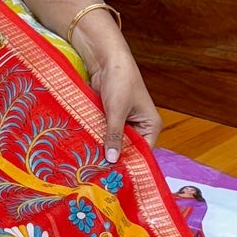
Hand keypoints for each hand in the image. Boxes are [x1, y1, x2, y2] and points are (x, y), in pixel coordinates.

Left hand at [71, 18, 161, 162]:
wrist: (107, 59)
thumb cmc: (120, 81)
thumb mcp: (117, 111)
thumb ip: (114, 136)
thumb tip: (112, 160)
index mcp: (150, 125)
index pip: (143, 152)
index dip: (130, 164)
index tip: (115, 177)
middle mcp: (140, 126)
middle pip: (128, 149)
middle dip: (115, 158)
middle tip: (99, 174)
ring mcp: (124, 123)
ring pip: (115, 142)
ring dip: (104, 149)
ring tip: (91, 166)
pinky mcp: (110, 118)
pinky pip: (105, 133)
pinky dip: (97, 139)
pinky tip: (86, 150)